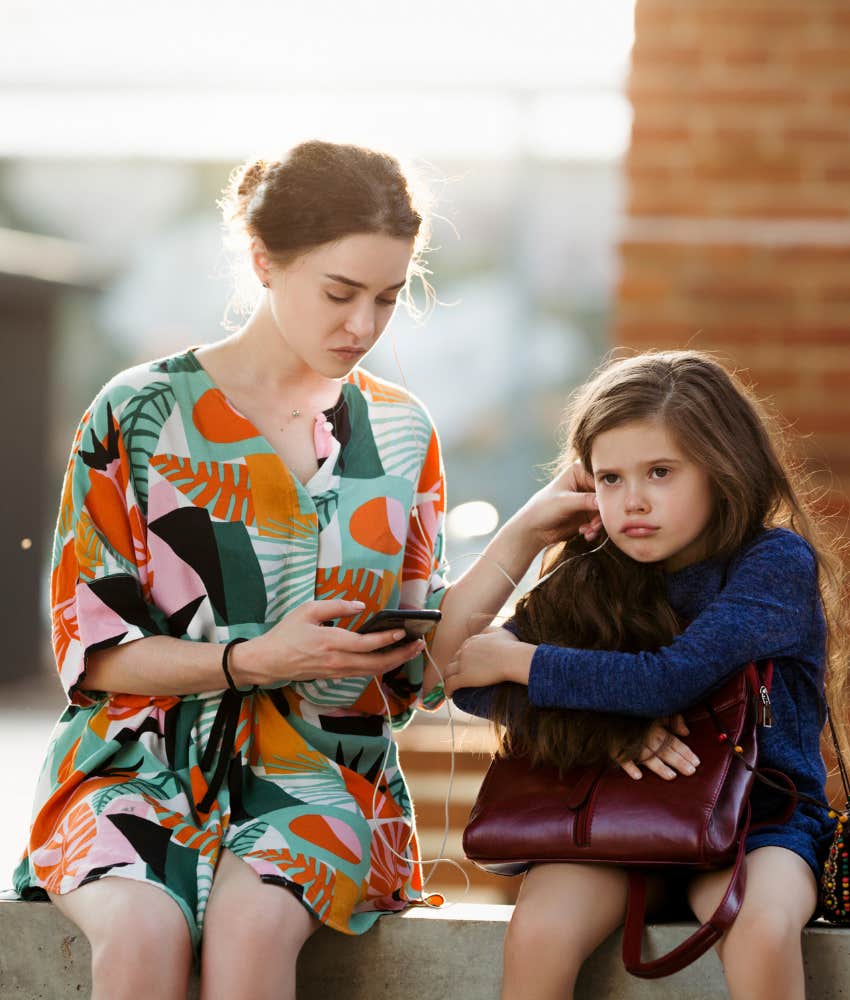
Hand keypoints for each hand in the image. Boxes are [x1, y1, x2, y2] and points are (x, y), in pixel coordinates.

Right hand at [233, 600, 425, 686]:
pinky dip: (380, 666)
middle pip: (376, 663)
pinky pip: (363, 673)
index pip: (366, 644)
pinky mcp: (336, 676)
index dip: (387, 639)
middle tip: (418, 645)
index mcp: (331, 642)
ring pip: (372, 671)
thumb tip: (359, 605)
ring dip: (394, 662)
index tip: (403, 631)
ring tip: (410, 651)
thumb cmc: (286, 634)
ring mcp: (337, 672)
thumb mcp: (308, 611)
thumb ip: (335, 606)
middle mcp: (337, 661)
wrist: (269, 661)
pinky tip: (389, 658)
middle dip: (400, 655)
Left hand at [443, 628, 532, 695]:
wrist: (511, 659)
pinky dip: (447, 690)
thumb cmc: (510, 647)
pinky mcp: (464, 677)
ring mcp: (463, 664)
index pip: (462, 650)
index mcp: (472, 641)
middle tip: (457, 676)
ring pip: (448, 672)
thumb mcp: (499, 632)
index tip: (464, 665)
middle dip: (453, 668)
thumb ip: (490, 631)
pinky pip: (450, 684)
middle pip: (453, 660)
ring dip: (447, 678)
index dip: (462, 659)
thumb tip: (486, 633)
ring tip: (450, 686)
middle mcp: (464, 651)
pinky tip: (450, 695)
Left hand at [516, 460, 601, 548]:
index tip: (605, 506)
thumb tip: (604, 501)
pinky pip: (599, 521)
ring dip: (598, 523)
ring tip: (588, 531)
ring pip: (603, 511)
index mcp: (578, 472)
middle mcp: (585, 484)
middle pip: (605, 496)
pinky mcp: (587, 514)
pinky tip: (585, 533)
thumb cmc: (543, 508)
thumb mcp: (564, 502)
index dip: (606, 492)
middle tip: (595, 525)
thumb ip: (586, 500)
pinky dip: (594, 529)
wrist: (534, 529)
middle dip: (602, 512)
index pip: (600, 479)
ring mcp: (587, 500)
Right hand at [618, 714, 700, 780]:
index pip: (673, 742)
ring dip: (659, 767)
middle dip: (678, 761)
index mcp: (655, 726)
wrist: (613, 704)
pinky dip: (629, 766)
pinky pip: (621, 757)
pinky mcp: (615, 745)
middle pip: (663, 750)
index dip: (685, 752)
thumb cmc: (637, 710)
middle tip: (690, 771)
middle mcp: (644, 735)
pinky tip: (638, 776)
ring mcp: (630, 741)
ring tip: (671, 776)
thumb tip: (686, 732)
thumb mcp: (659, 709)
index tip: (696, 762)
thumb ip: (674, 719)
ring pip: (646, 756)